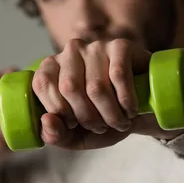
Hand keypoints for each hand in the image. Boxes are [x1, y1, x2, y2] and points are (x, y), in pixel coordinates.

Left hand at [32, 38, 167, 149]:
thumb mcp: (75, 135)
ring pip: (96, 86)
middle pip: (70, 87)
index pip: (43, 85)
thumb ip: (54, 135)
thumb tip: (47, 121)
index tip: (74, 125)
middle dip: (88, 118)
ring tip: (119, 122)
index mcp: (51, 67)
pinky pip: (119, 75)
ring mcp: (96, 47)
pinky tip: (130, 110)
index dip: (59, 111)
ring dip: (111, 115)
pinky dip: (126, 101)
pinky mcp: (120, 46)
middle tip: (101, 127)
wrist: (140, 110)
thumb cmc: (102, 119)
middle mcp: (70, 51)